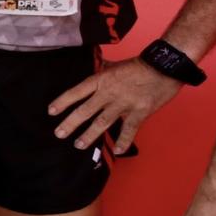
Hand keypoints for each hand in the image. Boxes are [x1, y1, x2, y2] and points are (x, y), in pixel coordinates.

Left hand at [48, 56, 181, 151]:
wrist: (164, 67)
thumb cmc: (139, 65)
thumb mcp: (115, 64)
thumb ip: (101, 69)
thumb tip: (92, 66)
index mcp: (101, 80)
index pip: (77, 92)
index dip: (63, 102)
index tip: (51, 111)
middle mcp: (109, 93)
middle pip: (85, 110)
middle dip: (70, 123)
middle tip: (59, 133)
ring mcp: (124, 104)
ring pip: (102, 122)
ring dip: (89, 135)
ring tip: (78, 144)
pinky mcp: (139, 112)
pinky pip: (129, 130)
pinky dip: (124, 141)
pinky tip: (118, 151)